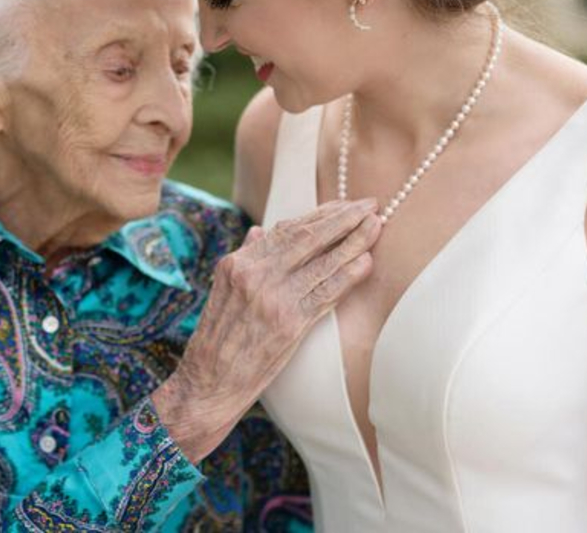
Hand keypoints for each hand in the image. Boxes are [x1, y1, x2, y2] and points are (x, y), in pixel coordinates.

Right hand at [152, 198, 381, 461]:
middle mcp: (254, 274)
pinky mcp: (290, 324)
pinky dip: (349, 275)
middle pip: (308, 237)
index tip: (344, 204)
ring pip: (322, 261)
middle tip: (370, 204)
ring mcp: (273, 298)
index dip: (321, 214)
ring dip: (354, 241)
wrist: (209, 382)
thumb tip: (261, 231)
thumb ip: (245, 258)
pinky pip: (326, 293)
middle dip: (344, 218)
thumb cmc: (219, 339)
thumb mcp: (223, 291)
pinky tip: (366, 262)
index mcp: (238, 262)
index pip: (287, 228)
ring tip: (377, 225)